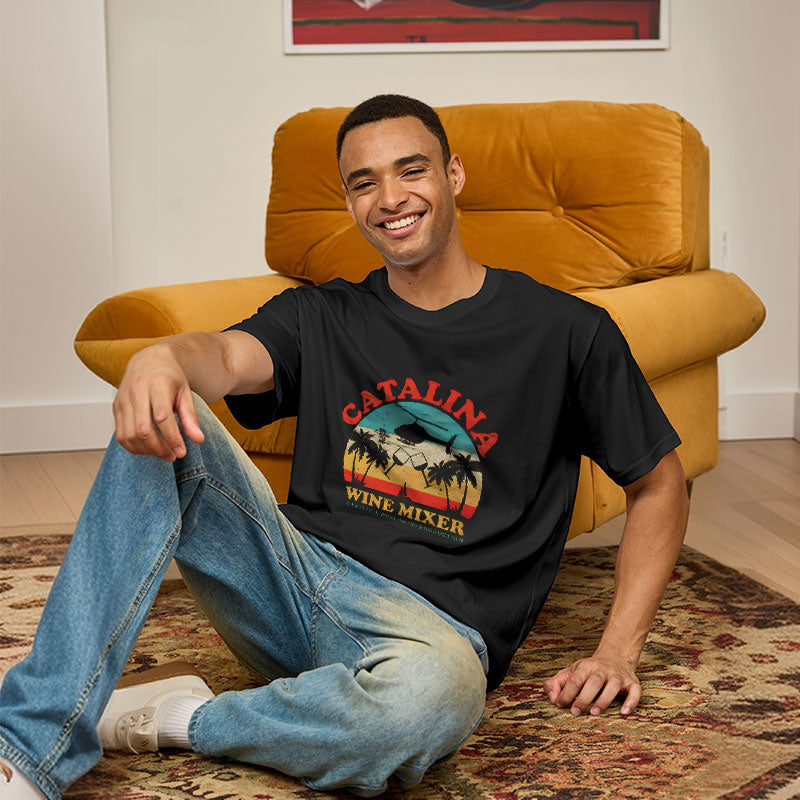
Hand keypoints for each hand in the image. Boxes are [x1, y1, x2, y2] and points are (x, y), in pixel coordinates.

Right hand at [113, 344, 204, 461]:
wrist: (148, 362)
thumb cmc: (169, 378)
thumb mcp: (185, 393)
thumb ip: (191, 417)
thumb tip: (198, 440)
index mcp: (157, 385)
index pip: (162, 417)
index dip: (172, 438)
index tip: (182, 452)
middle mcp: (136, 392)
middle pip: (143, 430)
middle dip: (159, 448)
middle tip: (173, 456)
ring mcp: (123, 400)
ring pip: (130, 435)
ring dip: (146, 451)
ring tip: (163, 453)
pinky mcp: (116, 408)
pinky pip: (121, 435)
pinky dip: (134, 447)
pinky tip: (148, 448)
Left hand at [543, 652, 640, 716]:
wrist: (615, 656)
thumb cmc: (588, 670)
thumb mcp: (570, 672)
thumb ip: (556, 683)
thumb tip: (552, 698)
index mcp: (585, 666)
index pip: (575, 679)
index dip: (566, 693)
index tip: (561, 705)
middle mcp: (603, 669)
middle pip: (594, 681)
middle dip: (583, 697)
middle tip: (575, 712)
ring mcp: (618, 676)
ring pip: (613, 685)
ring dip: (604, 699)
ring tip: (594, 712)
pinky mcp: (632, 683)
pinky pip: (635, 691)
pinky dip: (631, 702)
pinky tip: (624, 713)